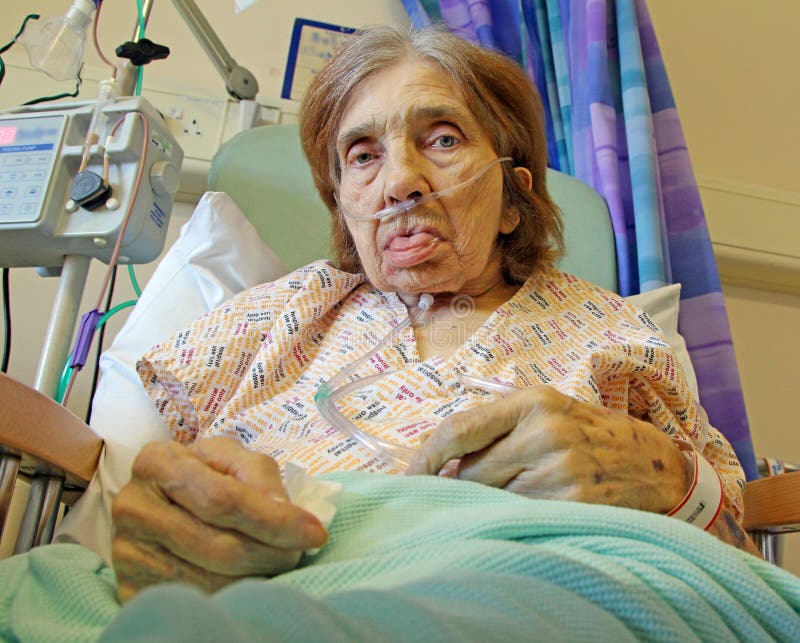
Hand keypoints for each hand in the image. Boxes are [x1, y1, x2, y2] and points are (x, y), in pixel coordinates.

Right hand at [112, 437, 326, 602]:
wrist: (155, 502)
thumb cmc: (202, 475)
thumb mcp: (230, 459)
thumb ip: (259, 475)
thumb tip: (284, 511)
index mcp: (158, 461)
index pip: (224, 499)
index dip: (274, 520)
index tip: (315, 533)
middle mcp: (133, 505)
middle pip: (217, 544)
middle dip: (270, 553)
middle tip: (298, 553)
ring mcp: (125, 551)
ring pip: (207, 579)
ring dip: (255, 578)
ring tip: (277, 565)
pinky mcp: (128, 587)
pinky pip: (190, 600)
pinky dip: (228, 597)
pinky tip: (247, 583)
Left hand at [406, 386, 690, 512]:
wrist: (655, 464)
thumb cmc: (590, 434)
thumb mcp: (547, 410)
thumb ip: (496, 426)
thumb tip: (440, 459)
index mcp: (533, 401)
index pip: (460, 427)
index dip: (426, 456)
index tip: (409, 474)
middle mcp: (545, 431)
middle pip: (470, 469)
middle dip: (457, 484)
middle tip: (456, 491)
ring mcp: (560, 470)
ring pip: (491, 497)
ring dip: (485, 501)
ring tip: (505, 494)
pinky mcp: (572, 504)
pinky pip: (518, 516)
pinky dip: (510, 516)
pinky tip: (524, 510)